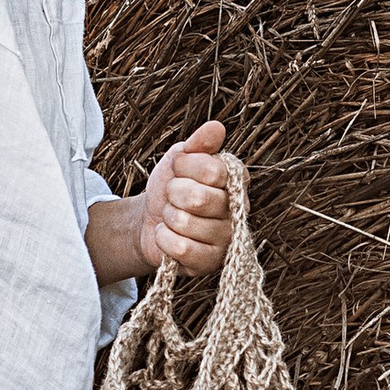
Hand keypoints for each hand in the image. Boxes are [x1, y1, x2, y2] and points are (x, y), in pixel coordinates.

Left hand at [89, 119, 232, 280]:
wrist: (150, 221)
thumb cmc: (170, 187)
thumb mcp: (179, 160)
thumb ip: (198, 144)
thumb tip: (216, 127)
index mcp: (235, 180)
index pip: (211, 170)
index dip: (184, 169)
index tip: (178, 171)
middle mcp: (239, 210)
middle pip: (198, 198)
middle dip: (173, 195)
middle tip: (173, 198)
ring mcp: (227, 239)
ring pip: (186, 223)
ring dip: (168, 218)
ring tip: (172, 218)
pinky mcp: (211, 263)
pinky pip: (181, 248)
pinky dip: (164, 239)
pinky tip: (168, 236)